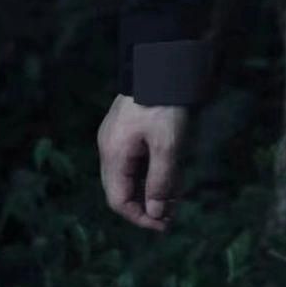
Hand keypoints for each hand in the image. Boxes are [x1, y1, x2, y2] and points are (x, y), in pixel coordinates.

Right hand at [97, 94, 190, 231]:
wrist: (162, 61)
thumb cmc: (165, 103)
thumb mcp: (168, 144)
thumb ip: (161, 180)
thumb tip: (156, 213)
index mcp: (113, 154)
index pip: (119, 200)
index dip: (140, 217)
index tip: (163, 225)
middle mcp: (109, 147)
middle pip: (121, 188)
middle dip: (146, 204)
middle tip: (172, 213)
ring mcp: (116, 135)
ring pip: (129, 172)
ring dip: (150, 186)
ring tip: (176, 192)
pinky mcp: (127, 125)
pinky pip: (135, 156)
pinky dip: (150, 168)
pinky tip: (170, 169)